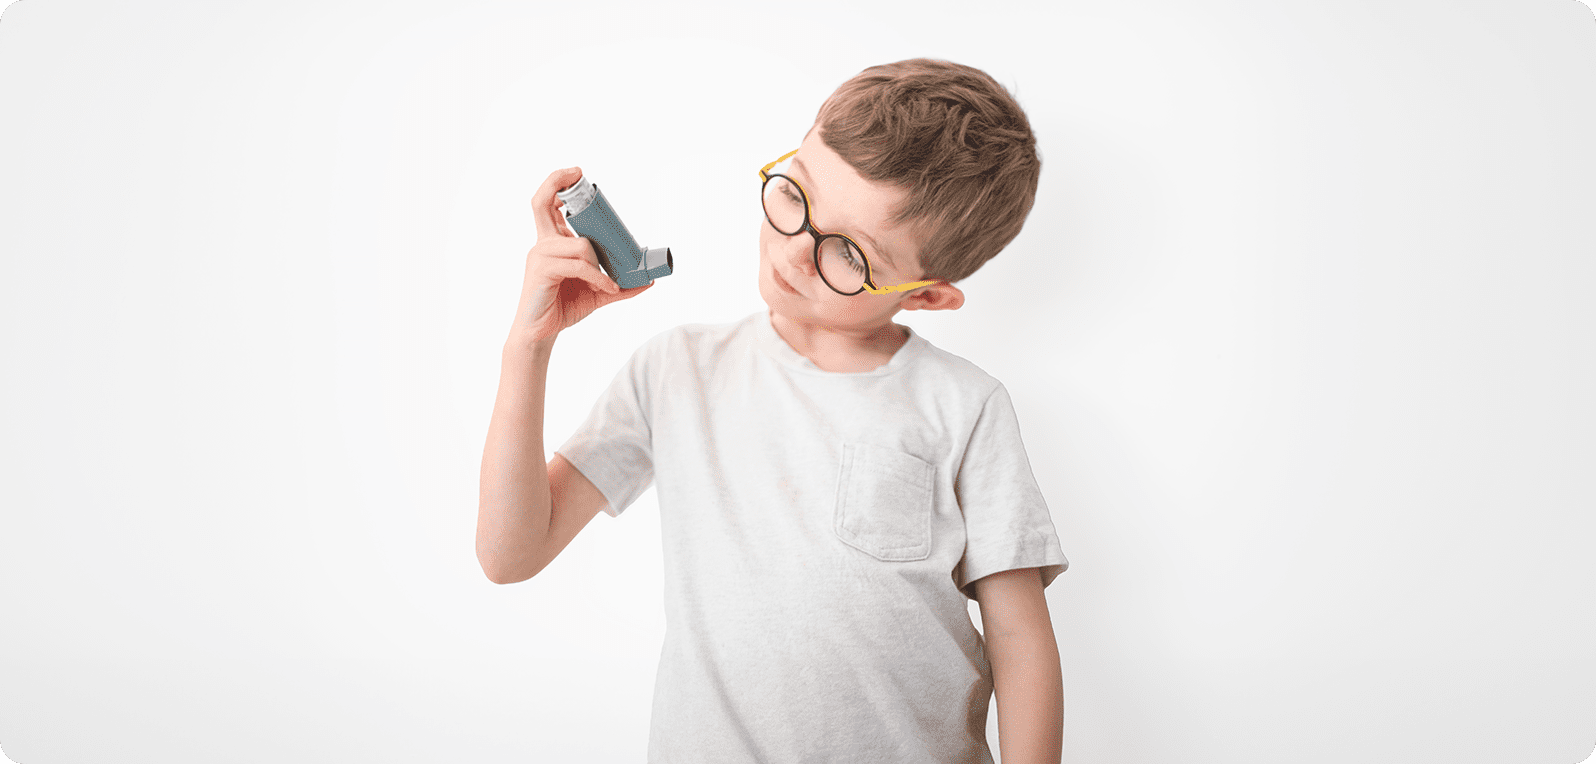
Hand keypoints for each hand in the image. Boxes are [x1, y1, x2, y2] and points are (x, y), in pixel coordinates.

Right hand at [511, 167, 652, 341]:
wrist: (542, 334)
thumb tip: (648, 281)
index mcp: (553, 243)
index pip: (547, 205)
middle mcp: (543, 244)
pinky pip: (579, 264)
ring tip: (608, 284)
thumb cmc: (563, 308)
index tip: (578, 174)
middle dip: (558, 182)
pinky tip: (606, 288)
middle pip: (541, 202)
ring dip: (600, 263)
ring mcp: (540, 256)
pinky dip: (598, 277)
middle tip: (580, 174)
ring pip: (580, 244)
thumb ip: (620, 285)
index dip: (558, 184)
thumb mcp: (598, 294)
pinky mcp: (542, 270)